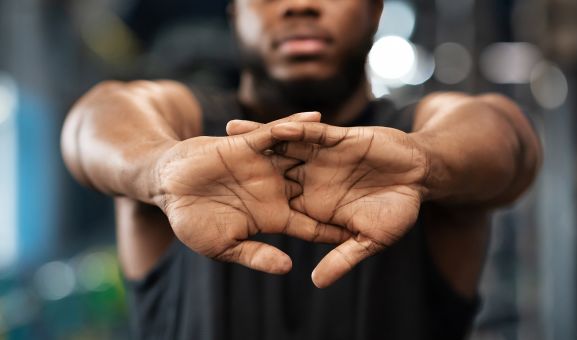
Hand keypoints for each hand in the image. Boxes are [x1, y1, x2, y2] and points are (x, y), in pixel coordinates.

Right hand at [154, 113, 349, 274]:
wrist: (166, 186)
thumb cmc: (190, 220)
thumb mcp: (223, 246)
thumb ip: (255, 255)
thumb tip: (288, 267)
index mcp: (272, 217)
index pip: (311, 224)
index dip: (334, 229)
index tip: (362, 233)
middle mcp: (275, 190)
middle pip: (317, 188)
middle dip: (345, 187)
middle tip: (378, 185)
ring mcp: (264, 167)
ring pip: (304, 157)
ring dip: (330, 152)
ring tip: (362, 143)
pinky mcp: (248, 145)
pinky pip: (277, 134)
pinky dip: (296, 126)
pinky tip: (319, 120)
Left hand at [227, 120, 428, 286]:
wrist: (419, 176)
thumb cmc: (399, 210)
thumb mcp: (371, 239)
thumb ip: (343, 257)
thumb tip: (316, 282)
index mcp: (315, 206)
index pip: (276, 207)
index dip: (248, 206)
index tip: (219, 206)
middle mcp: (312, 180)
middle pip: (268, 173)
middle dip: (240, 168)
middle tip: (206, 164)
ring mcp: (322, 158)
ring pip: (282, 148)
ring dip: (257, 141)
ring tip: (225, 134)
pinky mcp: (336, 139)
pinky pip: (310, 133)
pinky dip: (293, 129)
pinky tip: (273, 126)